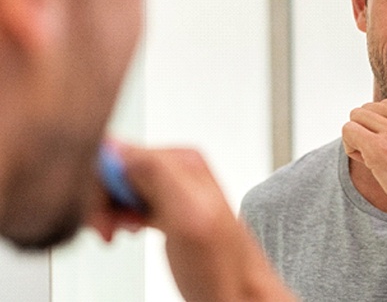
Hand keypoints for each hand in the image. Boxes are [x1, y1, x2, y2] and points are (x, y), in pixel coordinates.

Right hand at [89, 144, 295, 301]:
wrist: (238, 295)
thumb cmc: (222, 266)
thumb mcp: (188, 216)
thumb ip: (156, 175)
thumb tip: (119, 147)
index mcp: (182, 160)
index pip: (119, 152)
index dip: (100, 183)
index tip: (101, 214)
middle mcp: (177, 169)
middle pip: (116, 168)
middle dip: (102, 199)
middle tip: (108, 229)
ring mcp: (172, 189)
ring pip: (119, 185)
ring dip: (108, 210)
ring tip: (117, 232)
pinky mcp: (166, 207)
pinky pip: (129, 200)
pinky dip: (118, 216)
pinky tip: (126, 230)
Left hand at [342, 91, 386, 231]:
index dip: (386, 126)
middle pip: (368, 109)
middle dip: (370, 130)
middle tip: (384, 155)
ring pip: (356, 117)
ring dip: (360, 138)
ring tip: (374, 159)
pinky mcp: (379, 148)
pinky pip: (349, 131)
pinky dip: (351, 146)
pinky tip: (367, 162)